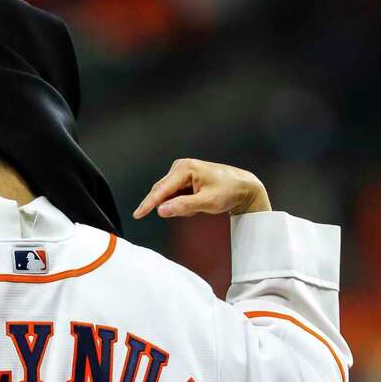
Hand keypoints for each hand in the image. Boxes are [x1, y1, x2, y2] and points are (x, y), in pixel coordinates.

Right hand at [133, 158, 270, 219]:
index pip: (162, 190)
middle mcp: (180, 166)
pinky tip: (198, 202)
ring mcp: (181, 171)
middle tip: (193, 210)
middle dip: (173, 205)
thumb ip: (183, 206)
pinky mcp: (184, 178)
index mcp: (185, 168)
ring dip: (180, 205)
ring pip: (169, 196)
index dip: (148, 204)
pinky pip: (175, 195)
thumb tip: (160, 210)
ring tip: (200, 205)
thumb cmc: (228, 192)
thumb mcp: (207, 202)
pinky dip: (183, 203)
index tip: (137, 215)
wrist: (243, 186)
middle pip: (162, 192)